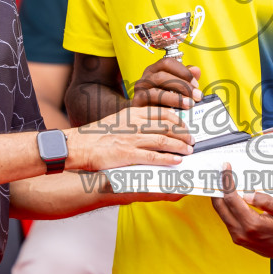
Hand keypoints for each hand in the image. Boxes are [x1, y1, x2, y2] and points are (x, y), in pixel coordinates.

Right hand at [68, 106, 191, 170]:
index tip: (186, 125)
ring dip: (179, 145)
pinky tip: (177, 161)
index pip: (162, 112)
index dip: (178, 119)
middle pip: (167, 126)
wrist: (79, 145)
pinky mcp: (127, 154)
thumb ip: (136, 120)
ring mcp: (132, 139)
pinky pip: (153, 156)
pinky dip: (168, 158)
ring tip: (189, 150)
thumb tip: (154, 125)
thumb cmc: (98, 134)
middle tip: (192, 139)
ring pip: (163, 140)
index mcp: (133, 113)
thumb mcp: (119, 119)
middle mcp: (135, 124)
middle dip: (183, 133)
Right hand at [131, 57, 200, 109]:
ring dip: (176, 98)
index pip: (167, 63)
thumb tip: (196, 70)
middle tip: (197, 96)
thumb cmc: (159, 100)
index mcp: (154, 70)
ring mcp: (139, 91)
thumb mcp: (173, 88)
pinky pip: (151, 105)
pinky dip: (164, 107)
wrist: (141, 115)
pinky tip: (175, 113)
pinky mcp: (137, 103)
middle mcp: (145, 78)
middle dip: (182, 85)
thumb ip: (185, 78)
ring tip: (189, 104)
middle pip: (162, 76)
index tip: (196, 83)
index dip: (183, 71)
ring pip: (156, 91)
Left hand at [209, 164, 272, 259]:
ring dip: (220, 196)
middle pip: (220, 206)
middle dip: (218, 187)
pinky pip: (227, 219)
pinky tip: (229, 196)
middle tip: (219, 173)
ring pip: (221, 213)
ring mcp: (238, 237)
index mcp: (252, 224)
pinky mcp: (238, 238)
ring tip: (223, 182)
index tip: (225, 167)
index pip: (231, 199)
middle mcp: (241, 233)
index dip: (226, 182)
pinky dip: (225, 206)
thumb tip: (246, 195)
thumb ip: (266, 201)